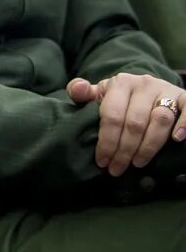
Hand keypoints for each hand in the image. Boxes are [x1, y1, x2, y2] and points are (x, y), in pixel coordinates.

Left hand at [68, 73, 185, 174]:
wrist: (149, 87)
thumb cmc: (121, 97)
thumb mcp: (101, 94)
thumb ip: (83, 93)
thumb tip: (77, 90)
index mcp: (120, 83)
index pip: (112, 115)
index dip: (106, 141)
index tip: (102, 161)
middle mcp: (144, 84)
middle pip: (134, 122)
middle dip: (124, 150)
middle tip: (117, 168)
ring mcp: (166, 90)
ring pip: (159, 120)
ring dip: (149, 145)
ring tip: (138, 162)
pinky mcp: (184, 97)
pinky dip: (184, 124)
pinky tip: (177, 140)